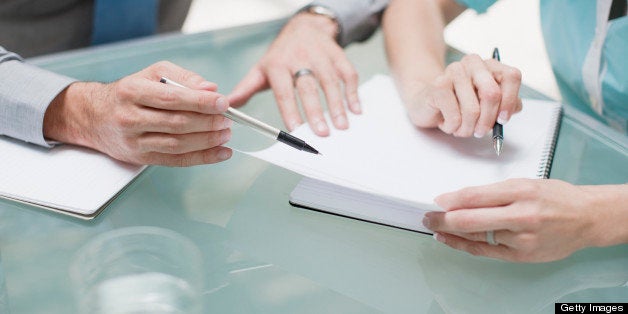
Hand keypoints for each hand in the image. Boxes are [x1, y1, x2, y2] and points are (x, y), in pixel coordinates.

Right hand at [43, 61, 232, 165]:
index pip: (172, 98)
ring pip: (178, 144)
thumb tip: (210, 88)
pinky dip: (202, 158)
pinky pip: (176, 161)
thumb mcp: (152, 73)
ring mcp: (135, 141)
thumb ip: (183, 78)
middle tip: (227, 119)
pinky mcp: (141, 158)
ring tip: (225, 133)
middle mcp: (130, 117)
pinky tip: (220, 153)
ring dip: (207, 141)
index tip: (222, 102)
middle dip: (208, 122)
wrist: (93, 116)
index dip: (200, 102)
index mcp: (132, 91)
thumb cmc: (128, 92)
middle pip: (177, 123)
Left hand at [228, 12, 360, 135]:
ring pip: (330, 81)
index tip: (295, 129)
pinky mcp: (337, 54)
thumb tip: (228, 105)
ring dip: (338, 105)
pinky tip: (356, 110)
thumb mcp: (261, 69)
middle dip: (316, 111)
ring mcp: (320, 56)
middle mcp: (300, 59)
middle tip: (322, 133)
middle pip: (308, 87)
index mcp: (278, 65)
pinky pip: (348, 73)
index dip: (290, 110)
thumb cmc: (281, 54)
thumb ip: (246, 88)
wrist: (304, 27)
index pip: (284, 90)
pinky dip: (353, 92)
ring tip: (342, 126)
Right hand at [402, 54, 522, 137]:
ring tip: (460, 128)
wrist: (426, 102)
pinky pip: (454, 117)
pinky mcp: (438, 85)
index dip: (510, 101)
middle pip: (492, 94)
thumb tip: (514, 108)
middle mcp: (473, 63)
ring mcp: (454, 71)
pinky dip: (452, 127)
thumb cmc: (459, 105)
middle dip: (487, 121)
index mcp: (490, 65)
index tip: (503, 120)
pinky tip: (447, 123)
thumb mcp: (486, 105)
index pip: (511, 76)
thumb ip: (505, 104)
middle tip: (480, 131)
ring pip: (472, 110)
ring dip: (467, 128)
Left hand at [422, 179, 627, 261]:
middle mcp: (521, 215)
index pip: (476, 196)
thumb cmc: (555, 197)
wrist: (586, 218)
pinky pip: (486, 251)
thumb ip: (493, 192)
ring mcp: (522, 238)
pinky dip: (465, 246)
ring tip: (436, 227)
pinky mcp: (522, 255)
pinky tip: (451, 241)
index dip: (451, 199)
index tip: (437, 200)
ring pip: (477, 236)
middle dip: (443, 219)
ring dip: (451, 232)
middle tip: (427, 216)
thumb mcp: (524, 183)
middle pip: (471, 219)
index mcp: (521, 191)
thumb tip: (459, 199)